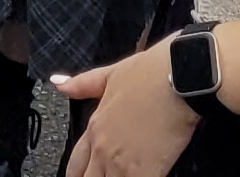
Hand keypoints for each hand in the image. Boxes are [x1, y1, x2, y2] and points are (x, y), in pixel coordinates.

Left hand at [48, 43, 201, 176]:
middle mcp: (103, 148)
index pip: (76, 164)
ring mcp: (123, 163)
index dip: (78, 175)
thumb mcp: (111, 74)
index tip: (84, 176)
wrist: (180, 75)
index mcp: (95, 127)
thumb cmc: (151, 72)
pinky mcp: (147, 172)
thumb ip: (83, 84)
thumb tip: (59, 82)